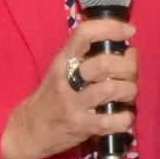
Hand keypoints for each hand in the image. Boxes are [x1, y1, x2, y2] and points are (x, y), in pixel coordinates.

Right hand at [0, 19, 137, 158]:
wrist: (28, 130)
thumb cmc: (51, 97)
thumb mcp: (62, 71)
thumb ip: (90, 58)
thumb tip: (129, 52)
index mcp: (62, 61)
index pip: (84, 34)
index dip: (110, 28)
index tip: (128, 31)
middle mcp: (67, 80)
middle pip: (104, 64)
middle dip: (128, 66)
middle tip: (130, 72)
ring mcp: (73, 104)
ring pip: (111, 89)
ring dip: (130, 90)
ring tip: (128, 94)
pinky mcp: (80, 127)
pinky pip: (111, 121)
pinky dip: (125, 118)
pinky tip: (124, 116)